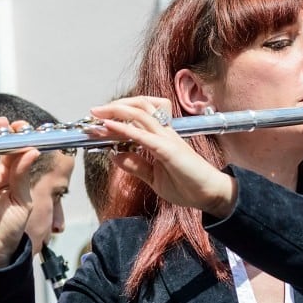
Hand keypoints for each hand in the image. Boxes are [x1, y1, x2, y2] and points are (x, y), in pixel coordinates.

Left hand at [88, 96, 236, 216]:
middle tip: (93, 111)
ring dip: (115, 112)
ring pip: (140, 114)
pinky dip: (124, 129)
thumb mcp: (153, 177)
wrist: (210, 195)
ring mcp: (167, 139)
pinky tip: (109, 127)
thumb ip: (135, 165)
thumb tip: (114, 155)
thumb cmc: (186, 185)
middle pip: (138, 106)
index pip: (138, 116)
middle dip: (114, 106)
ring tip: (97, 114)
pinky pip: (143, 135)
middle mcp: (164, 132)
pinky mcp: (168, 149)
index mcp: (161, 137)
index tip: (97, 120)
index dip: (117, 115)